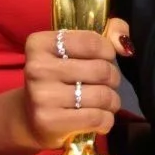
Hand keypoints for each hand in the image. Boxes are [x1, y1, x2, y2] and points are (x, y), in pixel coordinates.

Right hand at [14, 24, 125, 151]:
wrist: (30, 117)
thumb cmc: (59, 78)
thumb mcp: (74, 49)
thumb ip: (107, 33)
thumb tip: (124, 44)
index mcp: (39, 44)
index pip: (91, 42)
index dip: (108, 51)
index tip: (105, 58)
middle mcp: (37, 68)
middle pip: (100, 70)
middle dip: (112, 78)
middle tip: (106, 84)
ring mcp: (42, 96)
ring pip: (102, 95)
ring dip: (112, 101)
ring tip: (105, 103)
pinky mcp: (50, 122)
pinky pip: (97, 118)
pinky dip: (107, 120)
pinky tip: (100, 119)